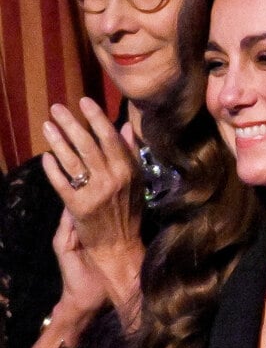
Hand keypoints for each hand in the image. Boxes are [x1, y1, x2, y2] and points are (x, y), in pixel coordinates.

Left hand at [41, 97, 145, 321]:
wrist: (119, 247)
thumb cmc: (129, 211)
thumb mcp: (136, 180)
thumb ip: (130, 153)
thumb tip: (125, 127)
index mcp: (129, 170)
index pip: (110, 138)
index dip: (96, 118)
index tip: (84, 101)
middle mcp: (112, 179)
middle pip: (88, 145)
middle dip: (71, 124)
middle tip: (57, 108)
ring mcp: (95, 193)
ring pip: (73, 161)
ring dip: (58, 141)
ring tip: (47, 126)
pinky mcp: (78, 207)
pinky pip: (62, 183)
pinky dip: (53, 169)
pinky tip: (46, 157)